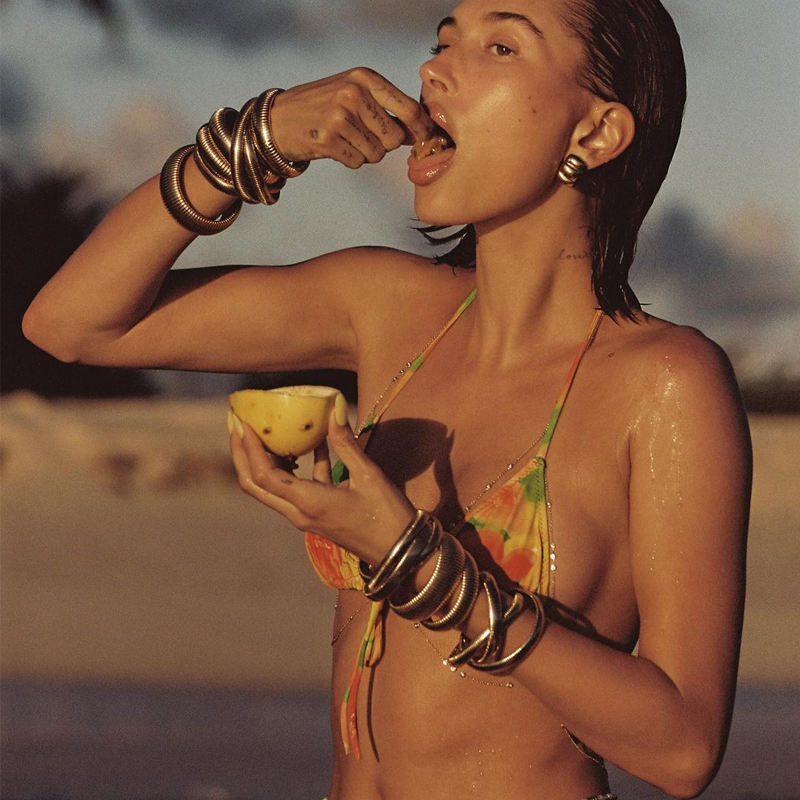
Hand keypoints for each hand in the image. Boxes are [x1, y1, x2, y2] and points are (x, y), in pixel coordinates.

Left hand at [229, 398, 415, 564]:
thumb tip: (334, 408)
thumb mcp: (368, 475)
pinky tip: (309, 442)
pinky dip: (293, 465)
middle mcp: (299, 512)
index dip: (249, 448)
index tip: (243, 422)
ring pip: (271, 487)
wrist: (401, 553)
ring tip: (265, 430)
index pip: (264, 474)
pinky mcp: (316, 514)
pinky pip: (295, 487)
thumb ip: (346, 442)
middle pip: (255, 484)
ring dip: (262, 460)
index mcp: (308, 503)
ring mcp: (306, 516)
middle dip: (242, 454)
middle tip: (238, 424)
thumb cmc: (387, 516)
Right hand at [269, 68, 434, 168]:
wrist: (279, 119)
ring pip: (377, 153)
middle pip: (395, 137)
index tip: (427, 137)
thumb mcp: (354, 92)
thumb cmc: (322, 106)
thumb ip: (385, 107)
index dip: (422, 128)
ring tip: (346, 139)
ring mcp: (340, 116)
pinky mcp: (328, 139)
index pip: (409, 108)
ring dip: (365, 153)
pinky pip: (358, 162)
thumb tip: (419, 132)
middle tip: (365, 137)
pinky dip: (350, 160)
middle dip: (385, 144)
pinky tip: (335, 146)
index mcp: (365, 78)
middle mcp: (354, 94)